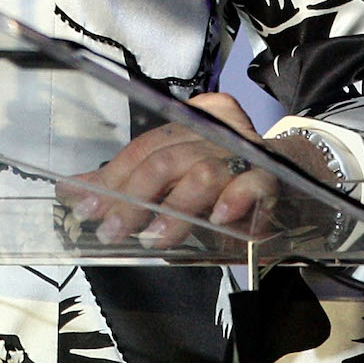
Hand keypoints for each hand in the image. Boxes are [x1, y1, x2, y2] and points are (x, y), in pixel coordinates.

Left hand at [61, 92, 278, 249]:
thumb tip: (70, 192)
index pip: (143, 147)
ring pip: (202, 172)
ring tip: (153, 238)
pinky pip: (253, 183)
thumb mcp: (173, 185)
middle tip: (111, 230)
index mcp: (187, 124)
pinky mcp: (272, 177)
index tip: (85, 208)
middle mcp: (213, 130)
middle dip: (133, 197)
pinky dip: (233, 200)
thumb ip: (126, 186)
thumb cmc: (222, 186)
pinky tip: (219, 220)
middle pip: (166, 158)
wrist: (293, 185)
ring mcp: (244, 152)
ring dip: (175, 209)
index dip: (112, 177)